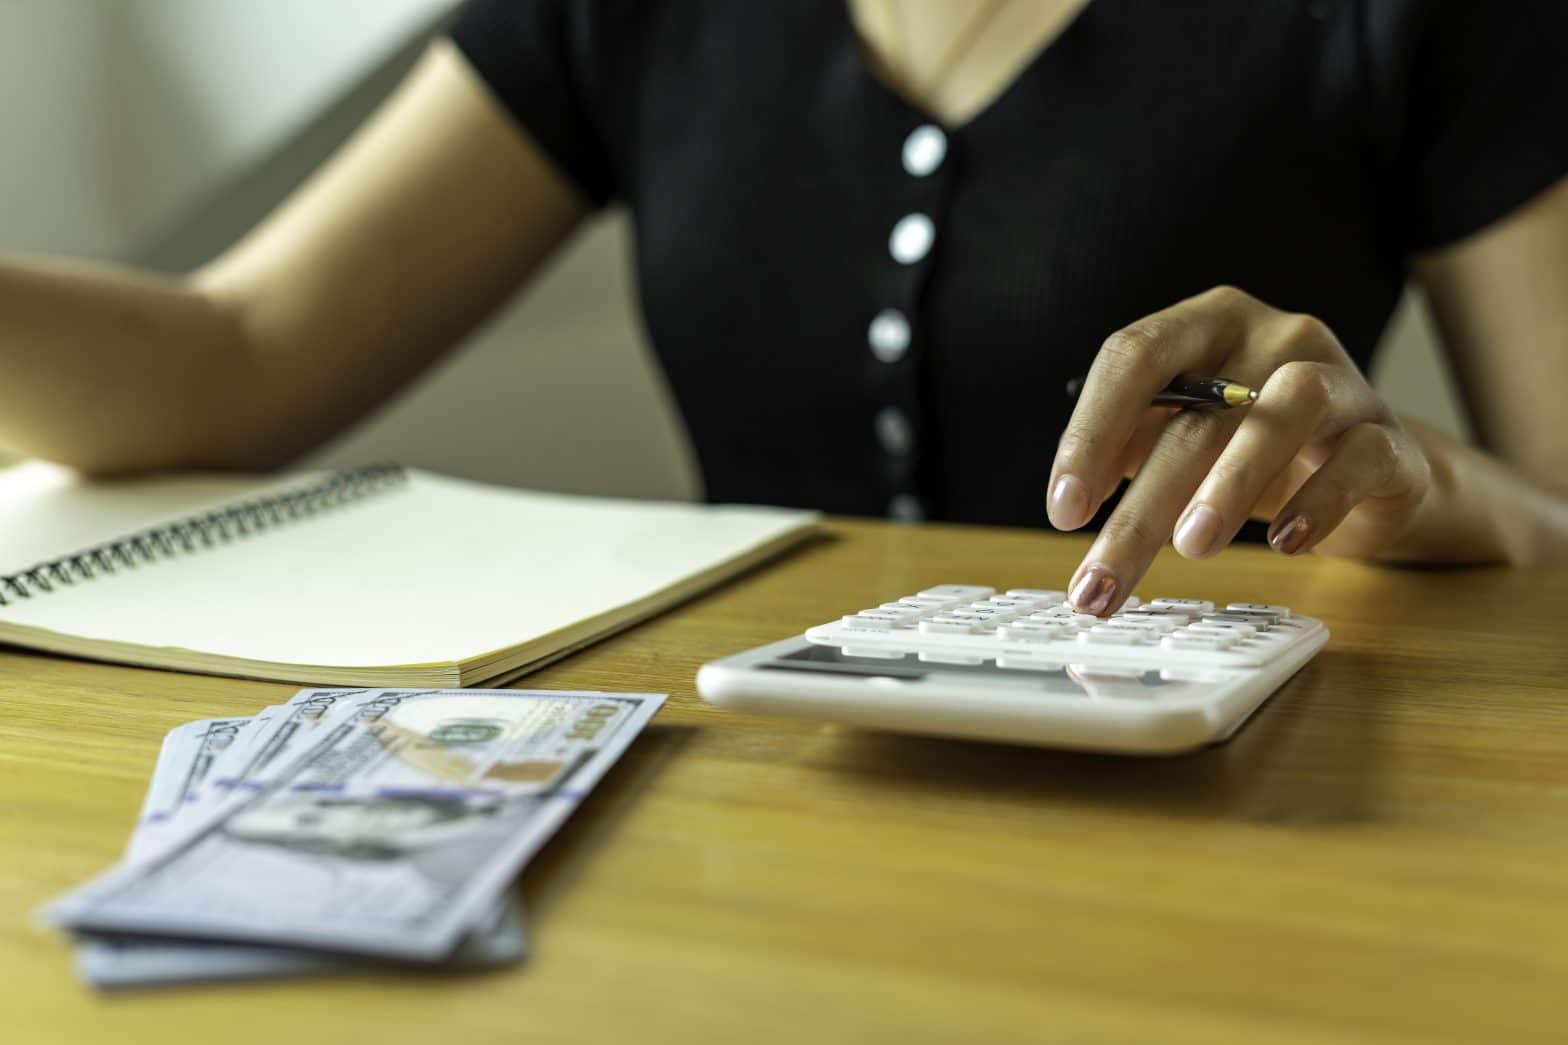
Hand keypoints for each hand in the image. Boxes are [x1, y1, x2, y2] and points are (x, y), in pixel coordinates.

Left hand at [1047, 286, 1432, 614]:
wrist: (1370, 472)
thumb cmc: (1253, 450)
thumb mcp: (1182, 441)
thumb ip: (1131, 451)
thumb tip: (1072, 504)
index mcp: (1206, 324)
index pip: (1135, 355)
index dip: (1090, 432)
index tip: (1063, 510)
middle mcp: (1275, 335)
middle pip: (1197, 414)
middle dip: (1140, 509)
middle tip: (1101, 580)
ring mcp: (1342, 380)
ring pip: (1288, 408)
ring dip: (1231, 482)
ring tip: (1191, 547)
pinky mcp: (1391, 437)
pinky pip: (1360, 457)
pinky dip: (1319, 501)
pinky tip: (1283, 544)